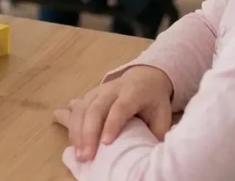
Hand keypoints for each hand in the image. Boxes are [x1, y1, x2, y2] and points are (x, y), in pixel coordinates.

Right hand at [52, 65, 174, 161]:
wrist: (144, 78)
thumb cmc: (153, 101)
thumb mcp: (162, 115)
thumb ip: (155, 132)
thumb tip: (149, 154)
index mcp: (133, 93)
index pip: (119, 108)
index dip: (112, 125)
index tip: (106, 144)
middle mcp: (111, 90)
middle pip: (96, 109)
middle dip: (89, 133)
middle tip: (87, 155)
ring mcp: (97, 91)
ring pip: (82, 108)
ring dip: (77, 132)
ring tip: (79, 153)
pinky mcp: (88, 96)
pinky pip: (75, 110)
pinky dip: (72, 127)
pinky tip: (74, 143)